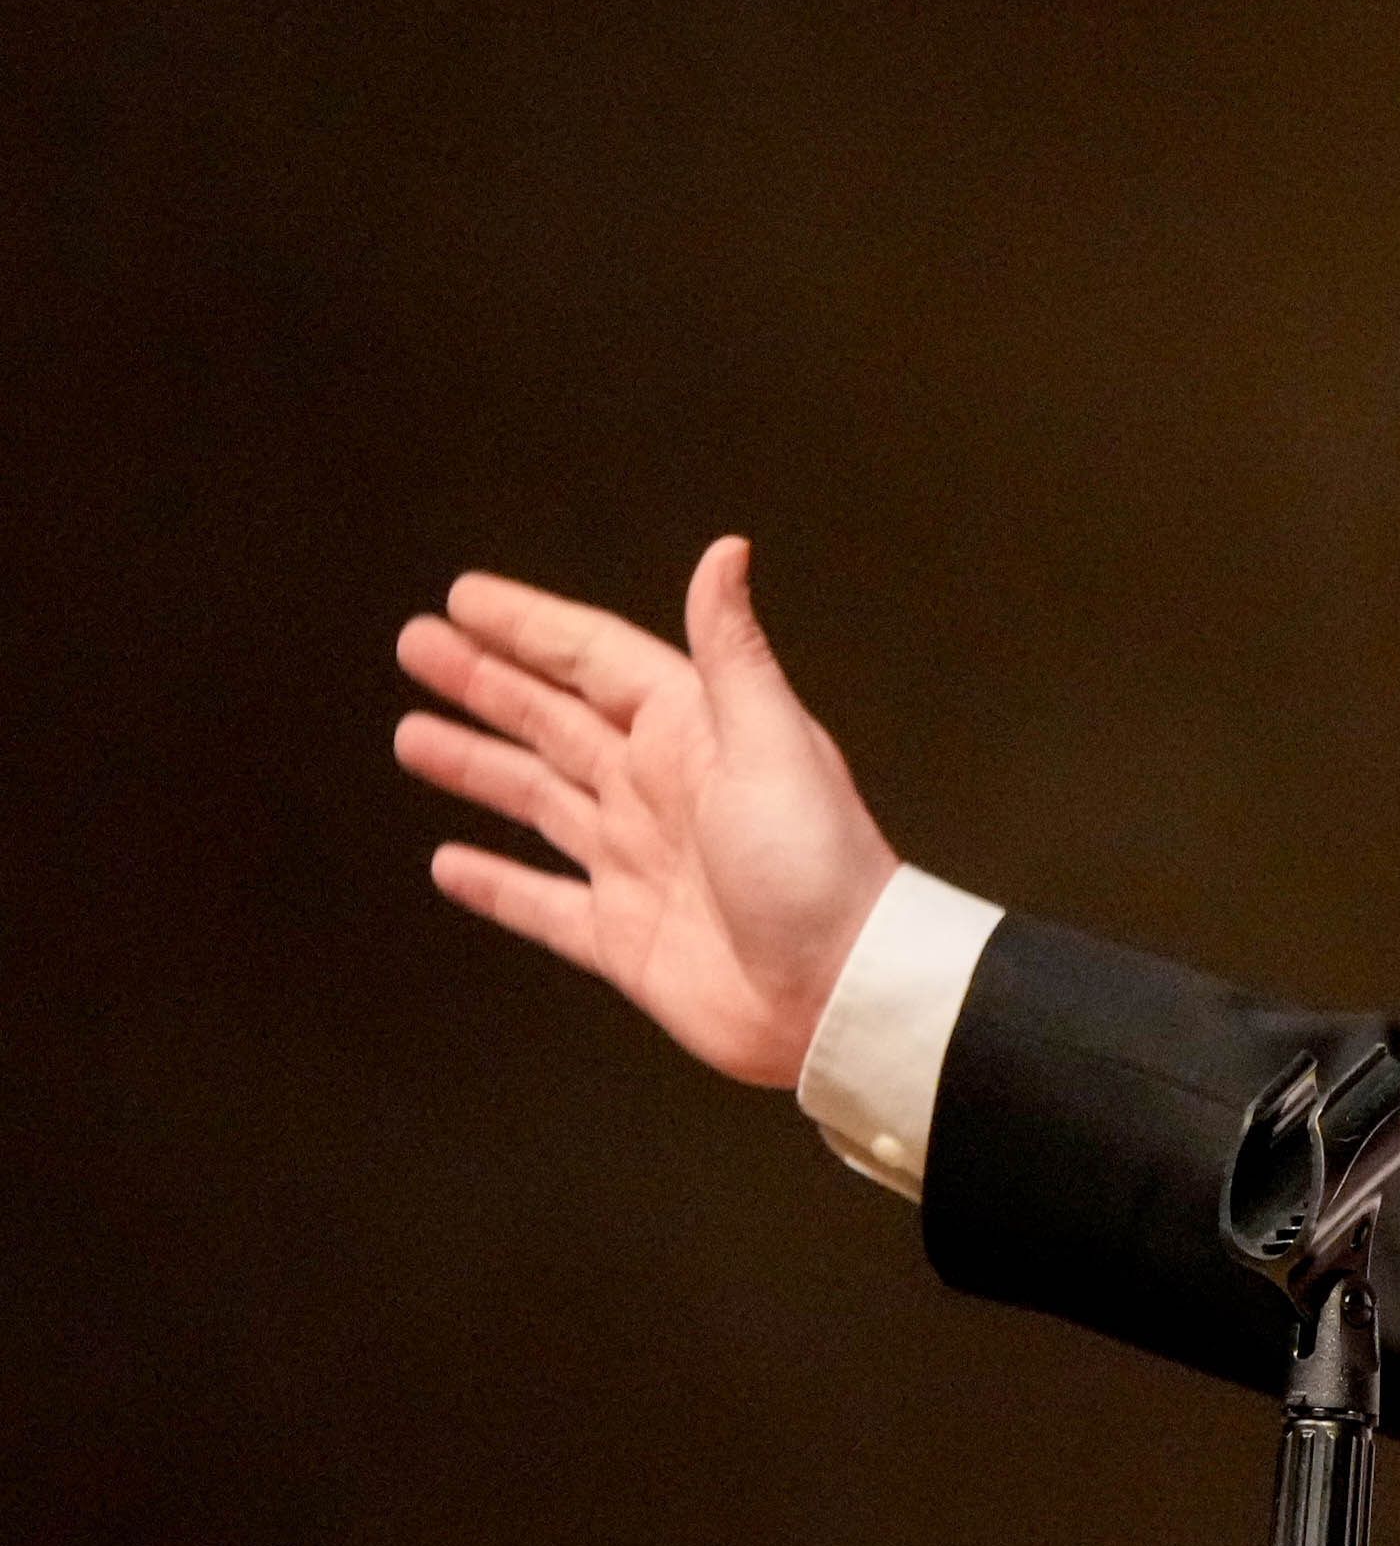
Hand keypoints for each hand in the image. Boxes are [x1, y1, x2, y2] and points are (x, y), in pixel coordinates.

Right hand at [392, 536, 899, 1087]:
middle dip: (483, 682)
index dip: (530, 628)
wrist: (839, 993)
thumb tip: (726, 553)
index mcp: (692, 736)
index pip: (594, 661)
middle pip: (552, 720)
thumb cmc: (823, 869)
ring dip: (477, 767)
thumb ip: (734, 651)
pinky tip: (451, 863)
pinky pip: (542, 905)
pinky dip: (496, 885)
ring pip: (537, 802)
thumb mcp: (774, 743)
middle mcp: (659, 793)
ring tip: (413, 736)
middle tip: (417, 647)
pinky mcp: (624, 937)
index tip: (465, 598)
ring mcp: (637, 864)